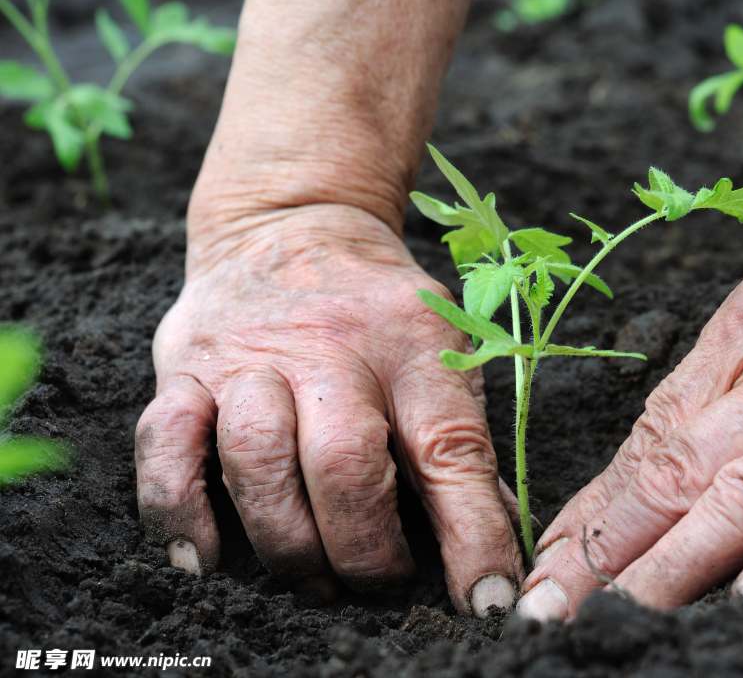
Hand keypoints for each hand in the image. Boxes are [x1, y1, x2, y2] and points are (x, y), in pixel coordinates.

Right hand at [134, 204, 523, 616]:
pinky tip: (206, 558)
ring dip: (287, 541)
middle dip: (364, 549)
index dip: (473, 535)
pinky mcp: (185, 368)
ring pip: (256, 460)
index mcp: (413, 346)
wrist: (293, 223)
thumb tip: (494, 545)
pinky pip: (165, 444)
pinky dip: (179, 512)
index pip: (451, 450)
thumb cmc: (379, 309)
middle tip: (379, 583)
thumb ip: (460, 443)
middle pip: (344, 464)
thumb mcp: (440, 350)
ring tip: (313, 576)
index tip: (488, 601)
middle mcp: (331, 348)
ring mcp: (249, 357)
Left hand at [517, 188, 742, 620]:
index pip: (648, 439)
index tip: (549, 565)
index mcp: (741, 334)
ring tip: (625, 615)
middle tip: (553, 608)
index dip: (592, 511)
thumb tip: (628, 489)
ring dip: (677, 563)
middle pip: (677, 469)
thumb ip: (710, 400)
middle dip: (607, 549)